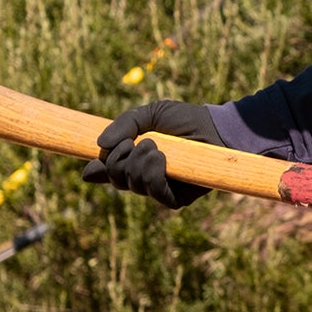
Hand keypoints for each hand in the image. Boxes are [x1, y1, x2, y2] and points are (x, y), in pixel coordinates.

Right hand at [81, 100, 223, 209]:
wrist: (215, 127)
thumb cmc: (185, 120)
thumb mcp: (150, 114)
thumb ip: (124, 124)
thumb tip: (100, 145)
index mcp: (132, 158)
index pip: (105, 172)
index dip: (97, 169)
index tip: (97, 160)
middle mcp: (143, 176)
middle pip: (116, 178)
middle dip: (119, 159)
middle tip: (139, 142)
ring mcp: (160, 188)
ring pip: (133, 185)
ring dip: (138, 163)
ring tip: (155, 146)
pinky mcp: (177, 197)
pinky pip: (155, 193)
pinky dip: (151, 175)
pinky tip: (160, 158)